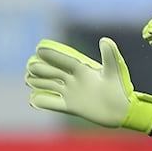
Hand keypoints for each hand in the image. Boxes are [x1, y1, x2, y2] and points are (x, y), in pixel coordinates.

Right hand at [25, 37, 151, 132]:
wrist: (123, 111)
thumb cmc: (121, 89)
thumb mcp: (115, 70)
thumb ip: (110, 55)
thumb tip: (105, 39)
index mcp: (84, 70)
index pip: (66, 61)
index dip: (54, 55)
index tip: (39, 49)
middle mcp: (76, 80)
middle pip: (55, 73)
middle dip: (43, 69)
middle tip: (30, 66)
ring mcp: (73, 94)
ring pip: (51, 86)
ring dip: (40, 83)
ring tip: (28, 79)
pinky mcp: (72, 107)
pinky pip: (54, 104)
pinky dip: (44, 102)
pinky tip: (33, 100)